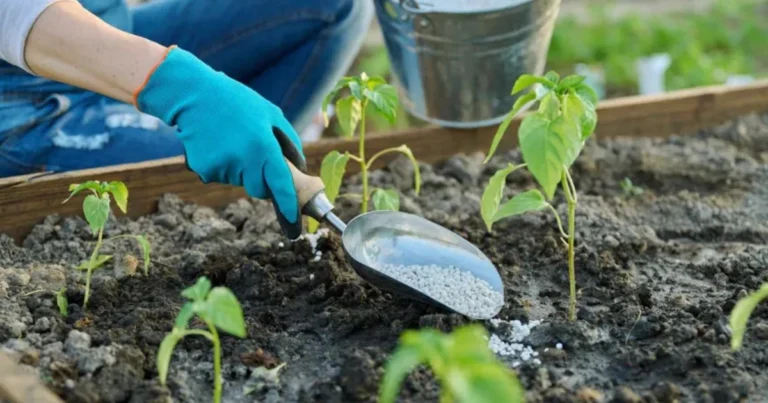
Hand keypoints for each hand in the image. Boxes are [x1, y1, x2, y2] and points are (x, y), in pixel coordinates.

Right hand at [135, 46, 305, 237]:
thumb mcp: (271, 114)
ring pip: (240, 182)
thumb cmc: (238, 102)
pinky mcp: (205, 169)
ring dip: (241, 169)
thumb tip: (299, 169)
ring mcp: (222, 167)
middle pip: (259, 190)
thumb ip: (289, 143)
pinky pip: (222, 176)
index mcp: (263, 146)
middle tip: (254, 154)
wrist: (195, 95)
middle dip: (262, 180)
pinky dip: (223, 166)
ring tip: (232, 140)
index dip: (289, 206)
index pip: (280, 185)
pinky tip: (217, 144)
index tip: (295, 226)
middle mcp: (244, 160)